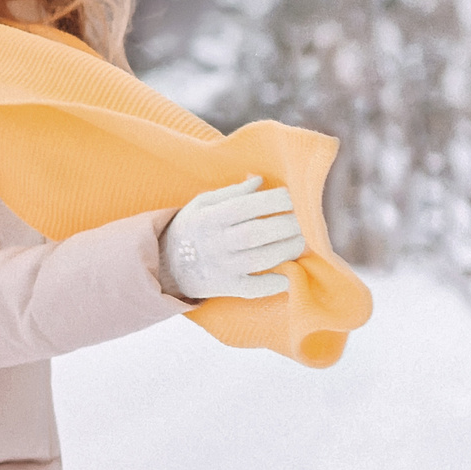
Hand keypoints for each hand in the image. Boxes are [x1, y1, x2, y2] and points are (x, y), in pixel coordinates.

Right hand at [160, 175, 305, 300]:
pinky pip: (252, 289)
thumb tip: (259, 180)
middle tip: (303, 221)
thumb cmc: (192, 227)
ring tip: (300, 242)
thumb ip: (232, 192)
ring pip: (259, 260)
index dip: (273, 201)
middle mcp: (216, 242)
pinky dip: (271, 285)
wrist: (167, 264)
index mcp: (210, 217)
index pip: (245, 206)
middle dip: (285, 226)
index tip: (291, 198)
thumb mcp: (203, 203)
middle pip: (256, 233)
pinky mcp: (227, 286)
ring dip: (285, 250)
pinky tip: (286, 278)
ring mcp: (222, 267)